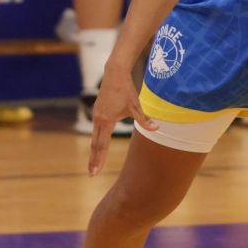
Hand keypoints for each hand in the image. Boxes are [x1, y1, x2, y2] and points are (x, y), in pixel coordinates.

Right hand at [86, 61, 148, 176]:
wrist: (115, 74)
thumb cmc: (126, 90)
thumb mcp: (137, 106)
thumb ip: (144, 120)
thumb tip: (157, 129)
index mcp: (106, 121)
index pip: (101, 145)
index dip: (99, 160)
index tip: (94, 172)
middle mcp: (98, 119)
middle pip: (95, 144)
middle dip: (93, 160)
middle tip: (91, 174)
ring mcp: (96, 115)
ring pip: (94, 138)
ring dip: (94, 151)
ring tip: (93, 163)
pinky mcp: (98, 111)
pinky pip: (96, 130)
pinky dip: (96, 141)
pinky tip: (98, 146)